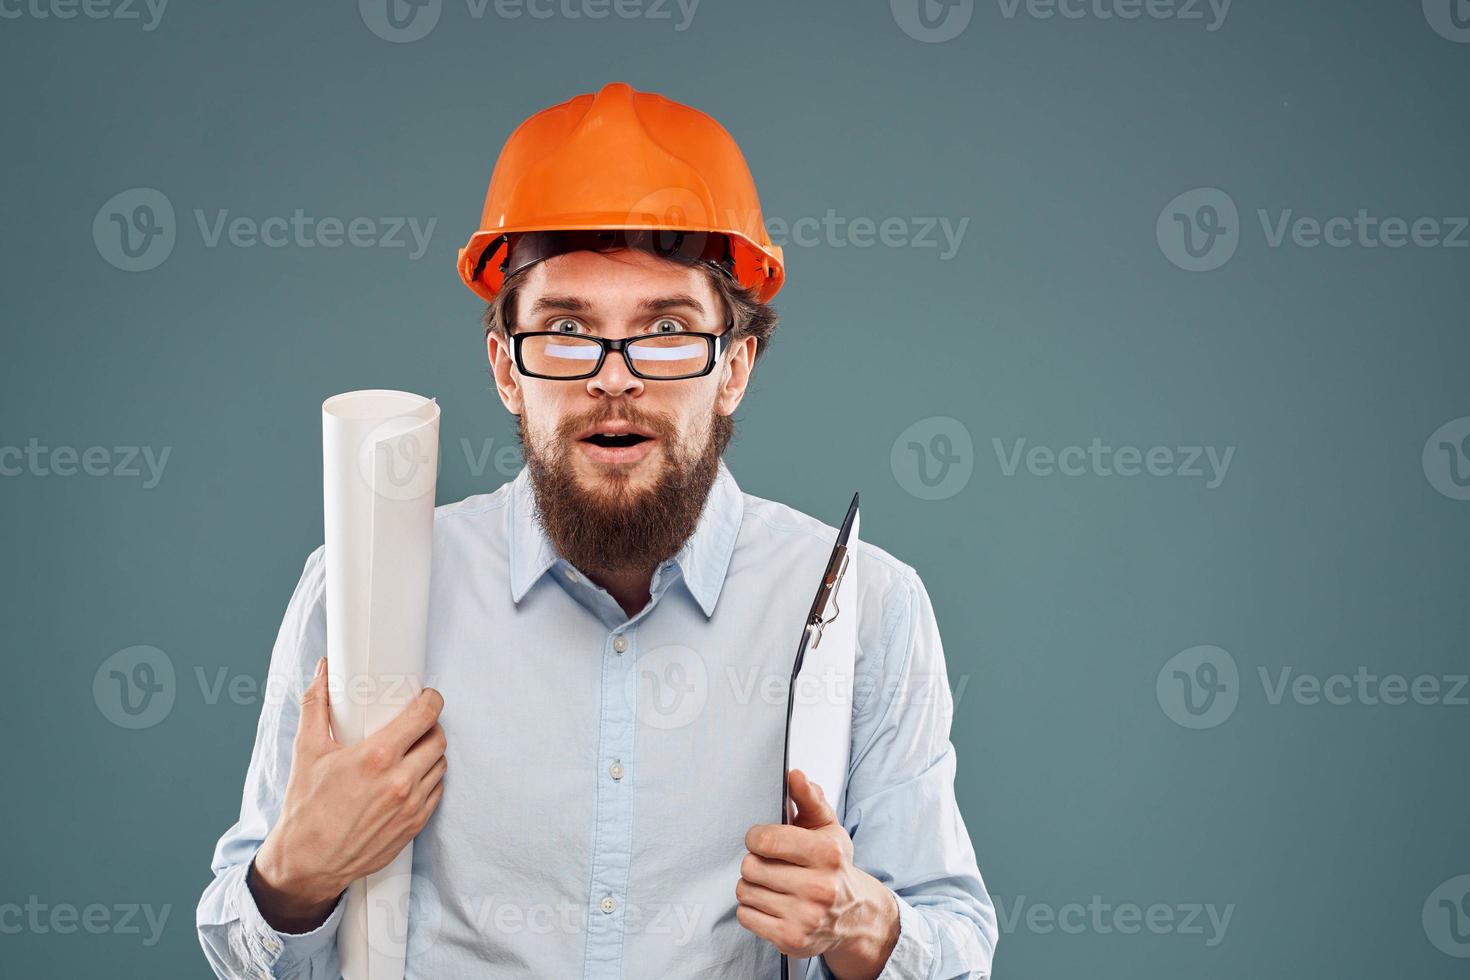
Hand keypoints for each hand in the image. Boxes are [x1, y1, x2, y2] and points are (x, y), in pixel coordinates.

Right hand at [250, 657, 446, 931]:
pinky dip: (429, 779)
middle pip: (438, 738)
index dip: (430, 700)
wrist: (308, 862)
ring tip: (411, 749)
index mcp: (376, 758)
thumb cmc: (306, 807)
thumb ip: (317, 705)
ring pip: (441, 764)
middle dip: (430, 726)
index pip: (424, 716)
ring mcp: (411, 805)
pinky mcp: (415, 825)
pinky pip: (437, 790)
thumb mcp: (307, 750)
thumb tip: (324, 672)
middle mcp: (399, 781)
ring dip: (431, 753)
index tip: (426, 697)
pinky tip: (411, 776)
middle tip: (416, 723)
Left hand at [736, 769, 899, 978]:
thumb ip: (808, 798)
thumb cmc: (833, 866)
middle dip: (755, 862)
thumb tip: (794, 775)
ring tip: (771, 884)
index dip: (756, 837)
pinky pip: (745, 916)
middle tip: (770, 864)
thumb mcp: (826, 827)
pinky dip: (752, 909)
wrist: (854, 916)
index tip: (761, 840)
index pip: (766, 840)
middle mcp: (820, 887)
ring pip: (745, 891)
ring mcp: (806, 917)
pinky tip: (771, 904)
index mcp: (828, 853)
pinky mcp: (792, 940)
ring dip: (752, 885)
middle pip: (751, 866)